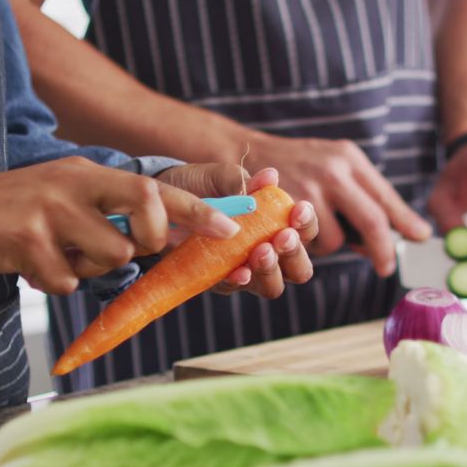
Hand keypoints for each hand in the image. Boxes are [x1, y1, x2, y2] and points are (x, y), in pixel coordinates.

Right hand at [0, 156, 239, 294]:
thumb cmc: (3, 214)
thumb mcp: (57, 196)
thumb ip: (102, 210)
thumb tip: (151, 240)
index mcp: (84, 170)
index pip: (155, 185)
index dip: (196, 209)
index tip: (229, 227)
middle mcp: (72, 183)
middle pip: (147, 210)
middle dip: (150, 239)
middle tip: (124, 248)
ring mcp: (49, 210)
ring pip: (112, 255)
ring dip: (90, 269)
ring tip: (57, 256)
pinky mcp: (24, 241)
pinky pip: (68, 282)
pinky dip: (53, 284)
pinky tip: (28, 266)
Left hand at [156, 163, 318, 298]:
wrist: (159, 201)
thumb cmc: (199, 187)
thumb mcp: (220, 178)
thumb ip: (244, 181)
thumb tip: (270, 177)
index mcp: (275, 224)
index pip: (304, 230)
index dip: (307, 223)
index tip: (297, 211)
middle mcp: (267, 252)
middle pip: (299, 268)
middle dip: (294, 253)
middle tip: (282, 237)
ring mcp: (245, 271)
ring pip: (273, 286)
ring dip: (271, 270)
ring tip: (260, 251)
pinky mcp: (220, 282)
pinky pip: (236, 288)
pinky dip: (240, 280)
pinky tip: (238, 271)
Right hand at [239, 134, 431, 276]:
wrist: (246, 152)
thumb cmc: (298, 164)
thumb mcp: (335, 166)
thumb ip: (364, 196)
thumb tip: (398, 235)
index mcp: (349, 159)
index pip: (386, 197)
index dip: (405, 223)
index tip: (420, 238)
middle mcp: (332, 171)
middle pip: (372, 221)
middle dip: (382, 250)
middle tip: (385, 266)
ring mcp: (307, 189)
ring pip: (337, 240)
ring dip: (331, 246)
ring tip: (316, 229)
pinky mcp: (283, 209)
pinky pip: (309, 243)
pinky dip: (308, 245)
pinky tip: (297, 229)